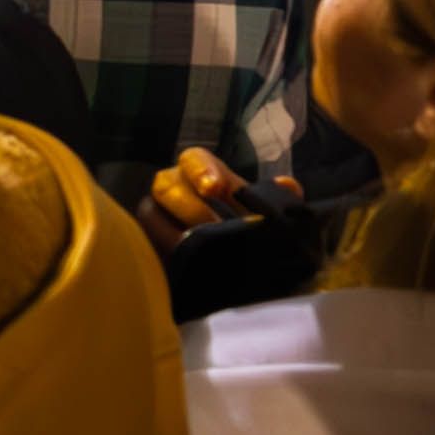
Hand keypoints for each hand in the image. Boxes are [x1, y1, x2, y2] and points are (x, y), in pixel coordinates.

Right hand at [137, 146, 290, 249]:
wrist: (241, 275)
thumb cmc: (250, 233)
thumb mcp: (268, 216)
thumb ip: (278, 199)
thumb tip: (287, 187)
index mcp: (204, 175)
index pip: (193, 158)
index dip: (201, 169)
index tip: (214, 189)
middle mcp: (176, 191)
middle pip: (166, 185)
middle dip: (189, 206)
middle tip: (212, 227)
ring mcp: (158, 218)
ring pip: (150, 214)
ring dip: (173, 230)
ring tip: (199, 249)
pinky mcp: (151, 246)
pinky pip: (147, 244)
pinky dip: (164, 252)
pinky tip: (186, 263)